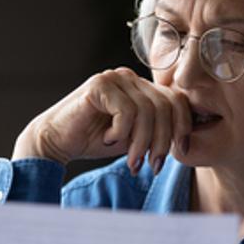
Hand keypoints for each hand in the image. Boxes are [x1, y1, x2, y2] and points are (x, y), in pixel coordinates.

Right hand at [11, 67, 191, 174]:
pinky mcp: (99, 85)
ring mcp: (114, 78)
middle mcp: (130, 78)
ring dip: (142, 142)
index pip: (177, 100)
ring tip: (132, 161)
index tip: (181, 152)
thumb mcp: (136, 138)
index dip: (183, 127)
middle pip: (165, 106)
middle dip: (162, 141)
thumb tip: (188, 141)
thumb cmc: (95, 140)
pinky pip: (126, 111)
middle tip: (152, 165)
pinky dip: (121, 132)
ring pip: (147, 111)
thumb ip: (158, 132)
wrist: (56, 142)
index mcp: (142, 87)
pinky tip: (109, 139)